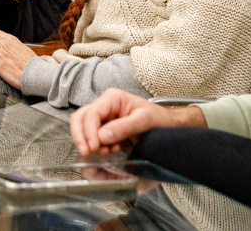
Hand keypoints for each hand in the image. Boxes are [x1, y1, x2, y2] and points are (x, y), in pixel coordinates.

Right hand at [70, 89, 206, 156]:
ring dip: (89, 142)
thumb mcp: (144, 121)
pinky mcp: (106, 130)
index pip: (91, 113)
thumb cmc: (160, 119)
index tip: (94, 147)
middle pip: (81, 118)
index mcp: (112, 98)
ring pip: (83, 128)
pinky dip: (98, 147)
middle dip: (81, 136)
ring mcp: (104, 118)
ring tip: (104, 152)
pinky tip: (111, 150)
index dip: (89, 131)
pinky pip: (93, 138)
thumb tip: (102, 136)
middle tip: (86, 153)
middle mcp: (105, 106)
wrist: (169, 127)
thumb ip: (123, 127)